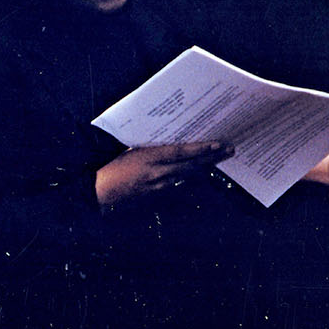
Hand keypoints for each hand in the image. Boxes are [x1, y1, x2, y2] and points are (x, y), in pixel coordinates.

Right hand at [95, 139, 234, 207]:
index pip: (183, 152)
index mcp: (150, 158)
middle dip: (212, 157)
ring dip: (203, 166)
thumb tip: (168, 135)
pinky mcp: (154, 193)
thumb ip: (150, 144)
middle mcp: (157, 173)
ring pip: (187, 174)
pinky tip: (197, 169)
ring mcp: (157, 185)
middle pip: (192, 165)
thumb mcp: (129, 148)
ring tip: (220, 157)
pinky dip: (188, 174)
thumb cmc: (109, 164)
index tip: (220, 144)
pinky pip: (176, 181)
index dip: (203, 149)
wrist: (97, 190)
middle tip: (230, 149)